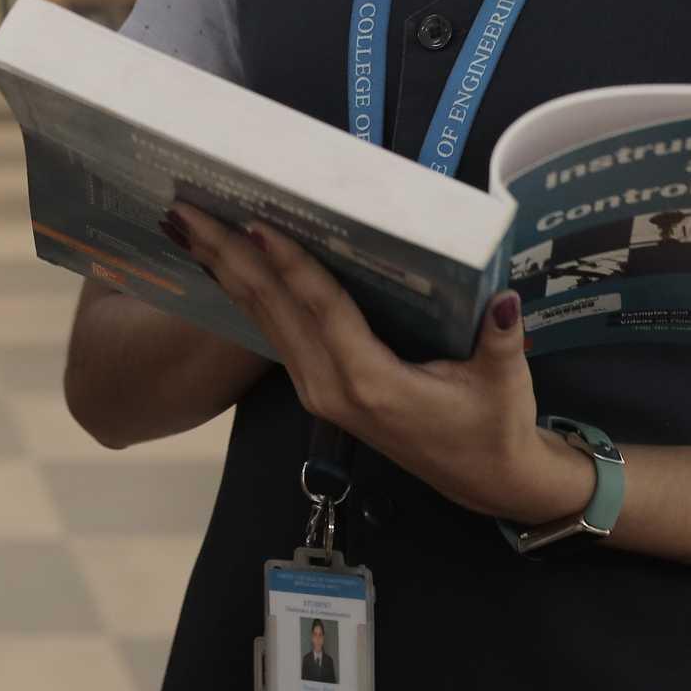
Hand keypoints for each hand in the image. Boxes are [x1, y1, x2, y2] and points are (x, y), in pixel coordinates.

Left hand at [166, 209, 585, 526]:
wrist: (485, 481)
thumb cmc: (494, 426)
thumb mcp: (504, 382)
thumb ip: (500, 338)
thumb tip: (503, 297)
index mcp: (371, 382)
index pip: (321, 310)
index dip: (289, 265)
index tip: (252, 222)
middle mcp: (331, 387)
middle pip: (273, 310)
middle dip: (228, 257)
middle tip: (186, 210)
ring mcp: (319, 392)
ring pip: (264, 321)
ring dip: (226, 271)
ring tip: (189, 227)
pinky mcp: (319, 392)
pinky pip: (275, 334)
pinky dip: (247, 295)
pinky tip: (225, 266)